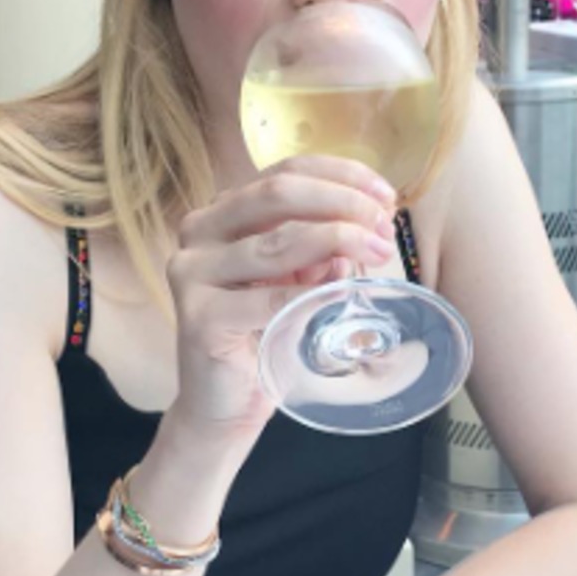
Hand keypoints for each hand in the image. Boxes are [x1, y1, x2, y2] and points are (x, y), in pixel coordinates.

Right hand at [166, 156, 397, 441]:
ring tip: (376, 252)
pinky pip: (268, 299)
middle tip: (383, 224)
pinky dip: (311, 293)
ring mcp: (191, 273)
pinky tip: (342, 293)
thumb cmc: (263, 333)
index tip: (385, 195)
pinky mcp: (198, 318)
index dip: (340, 175)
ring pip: (276, 242)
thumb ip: (321, 248)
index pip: (285, 171)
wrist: (222, 404)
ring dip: (337, 240)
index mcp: (222, 211)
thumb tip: (368, 225)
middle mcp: (199, 231)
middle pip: (278, 194)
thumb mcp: (298, 278)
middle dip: (342, 203)